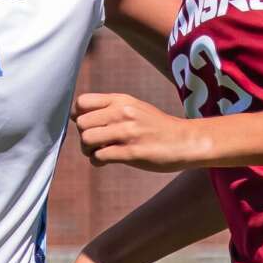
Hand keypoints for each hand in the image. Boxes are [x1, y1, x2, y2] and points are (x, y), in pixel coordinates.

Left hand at [72, 92, 202, 171]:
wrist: (185, 141)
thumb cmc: (156, 127)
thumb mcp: (134, 108)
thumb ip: (110, 109)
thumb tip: (77, 116)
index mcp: (121, 100)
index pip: (82, 102)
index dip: (79, 116)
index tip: (89, 125)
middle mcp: (123, 113)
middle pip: (82, 123)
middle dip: (83, 136)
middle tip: (94, 143)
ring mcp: (127, 133)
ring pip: (87, 139)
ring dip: (88, 150)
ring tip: (99, 152)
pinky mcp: (132, 153)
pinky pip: (99, 157)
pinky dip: (97, 161)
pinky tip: (105, 161)